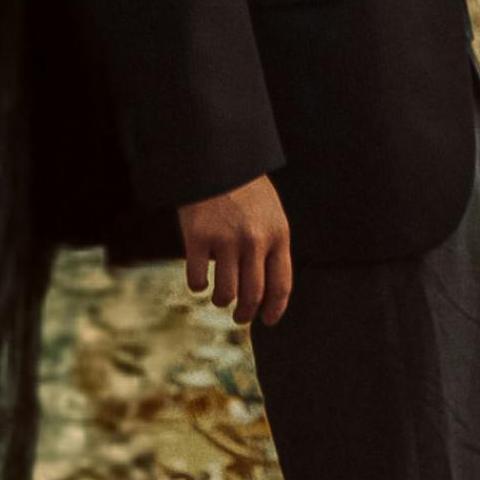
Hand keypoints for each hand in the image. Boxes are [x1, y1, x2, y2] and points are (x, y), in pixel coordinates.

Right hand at [177, 174, 291, 329]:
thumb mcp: (271, 214)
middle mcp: (255, 241)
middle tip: (239, 316)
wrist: (217, 159)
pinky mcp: (198, 238)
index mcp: (278, 235)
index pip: (281, 285)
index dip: (274, 310)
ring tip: (219, 297)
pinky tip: (200, 279)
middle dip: (245, 313)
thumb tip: (267, 292)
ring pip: (225, 294)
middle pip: (253, 296)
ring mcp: (226, 240)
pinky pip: (198, 280)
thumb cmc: (245, 190)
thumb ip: (271, 248)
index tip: (267, 321)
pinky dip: (198, 285)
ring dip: (221, 301)